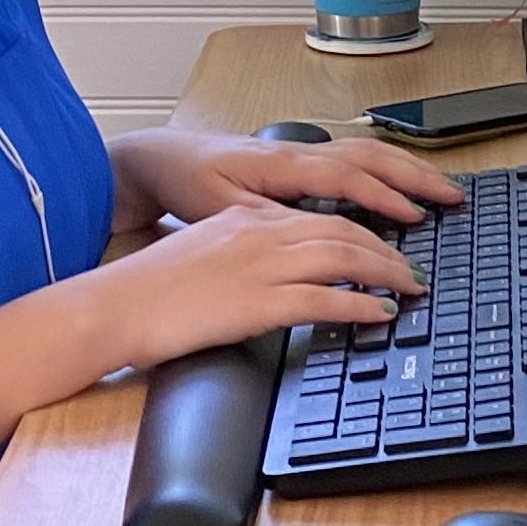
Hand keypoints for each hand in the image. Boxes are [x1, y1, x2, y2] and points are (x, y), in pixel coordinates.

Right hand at [87, 203, 427, 370]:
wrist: (113, 305)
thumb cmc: (150, 289)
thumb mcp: (205, 253)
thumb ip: (245, 253)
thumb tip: (278, 274)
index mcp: (247, 216)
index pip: (321, 213)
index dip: (364, 226)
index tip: (389, 241)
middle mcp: (259, 231)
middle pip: (343, 228)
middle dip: (387, 246)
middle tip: (413, 265)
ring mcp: (260, 264)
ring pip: (342, 255)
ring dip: (385, 270)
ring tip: (409, 286)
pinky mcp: (257, 301)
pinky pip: (323, 298)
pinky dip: (359, 303)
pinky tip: (380, 312)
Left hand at [108, 128, 463, 229]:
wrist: (158, 159)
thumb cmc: (187, 182)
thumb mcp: (222, 212)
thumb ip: (268, 224)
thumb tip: (311, 238)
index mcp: (282, 164)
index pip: (348, 177)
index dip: (385, 197)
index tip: (416, 218)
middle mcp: (298, 152)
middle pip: (370, 155)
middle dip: (414, 175)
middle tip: (452, 195)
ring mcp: (299, 153)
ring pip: (364, 151)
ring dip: (404, 168)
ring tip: (438, 188)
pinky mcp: (295, 161)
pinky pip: (351, 158)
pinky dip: (382, 168)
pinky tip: (395, 184)